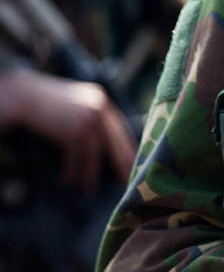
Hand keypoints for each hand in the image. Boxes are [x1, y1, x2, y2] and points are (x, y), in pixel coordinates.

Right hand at [0, 68, 137, 194]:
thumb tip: (109, 142)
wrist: (27, 97)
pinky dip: (73, 169)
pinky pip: (76, 157)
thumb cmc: (52, 103)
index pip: (121, 129)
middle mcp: (100, 110)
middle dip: (121, 164)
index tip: (133, 164)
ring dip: (91, 174)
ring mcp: (87, 121)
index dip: (127, 149)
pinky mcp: (72, 131)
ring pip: (94, 154)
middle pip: (116, 143)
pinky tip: (71, 179)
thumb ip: (96, 117)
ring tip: (90, 189)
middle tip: (126, 181)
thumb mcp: (80, 103)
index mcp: (104, 102)